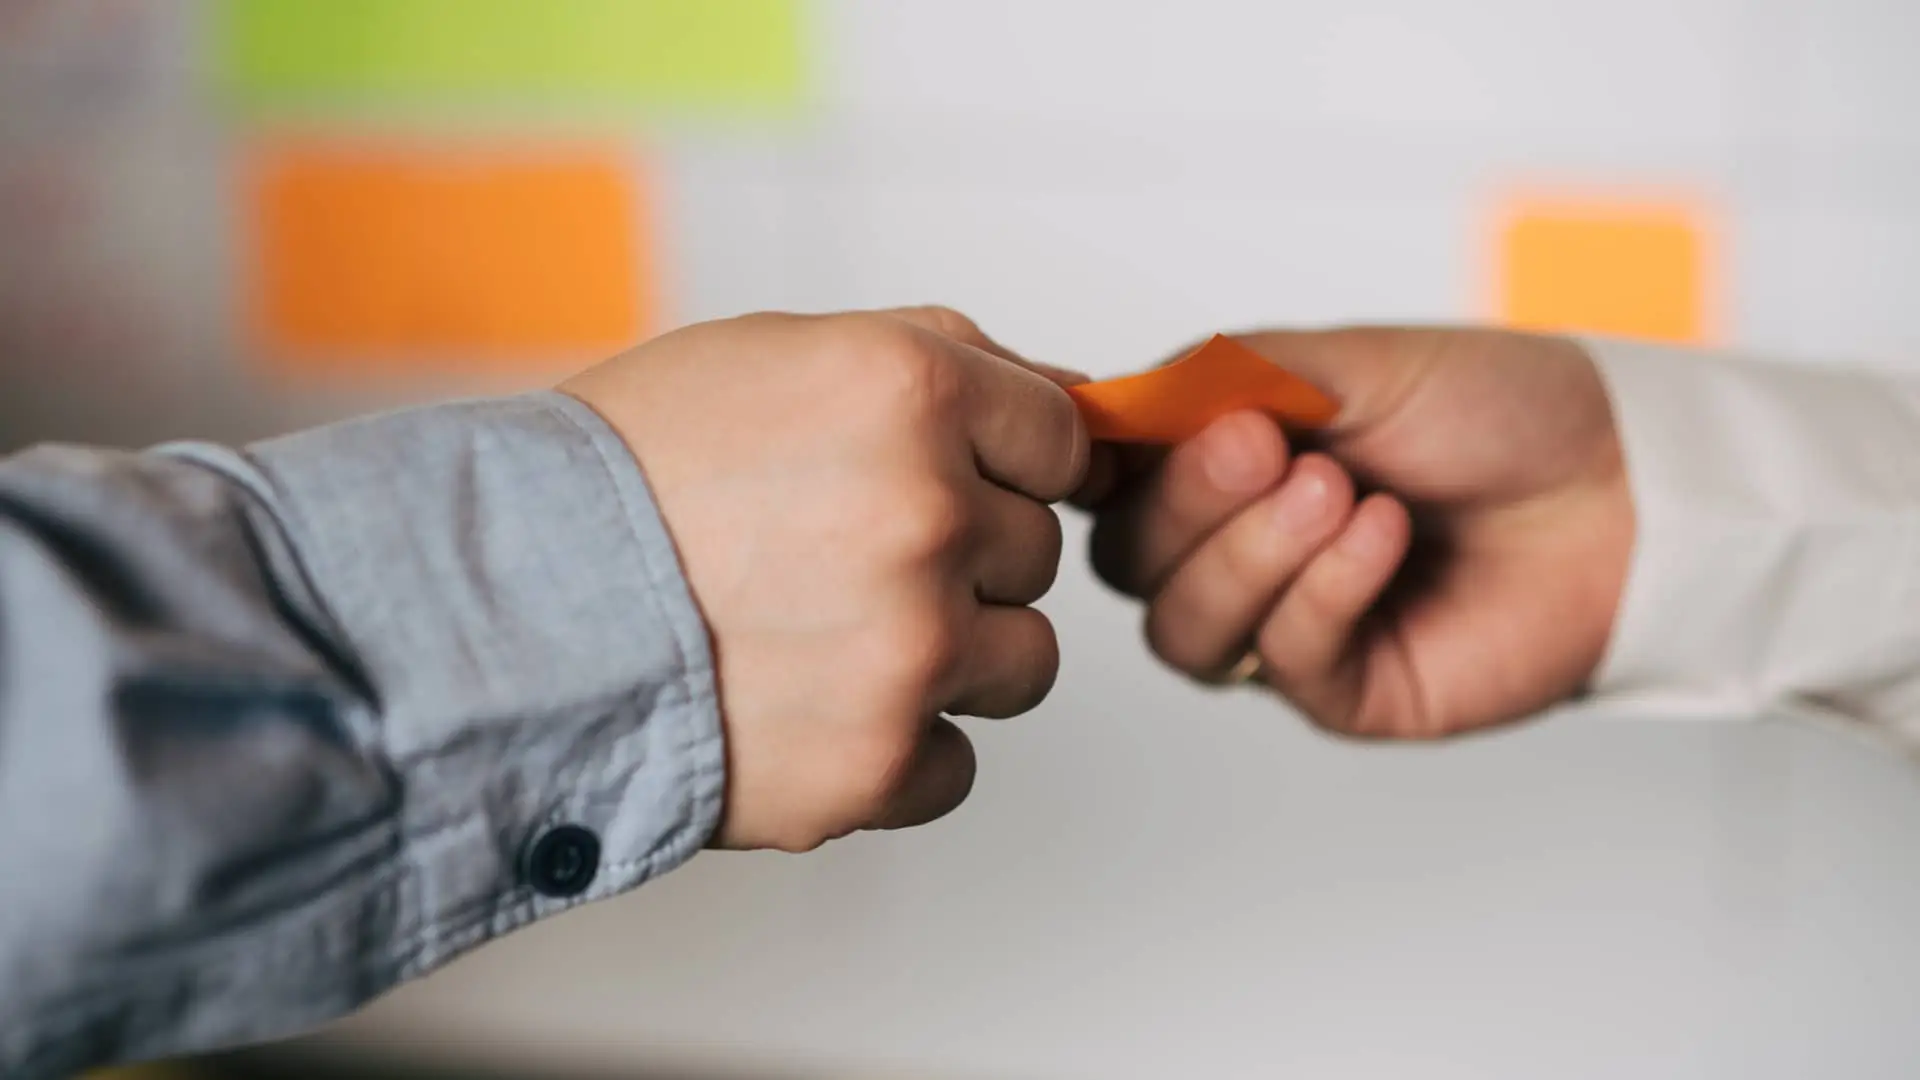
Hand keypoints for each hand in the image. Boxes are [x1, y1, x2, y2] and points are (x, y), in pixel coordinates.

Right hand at [564, 307, 1088, 850]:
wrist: (497, 609)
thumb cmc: (626, 471)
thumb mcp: (777, 355)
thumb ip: (938, 360)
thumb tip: (1073, 404)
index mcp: (910, 390)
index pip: (1059, 439)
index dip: (1004, 462)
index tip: (941, 482)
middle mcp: (928, 515)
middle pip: (1035, 553)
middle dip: (962, 557)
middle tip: (840, 561)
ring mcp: (910, 650)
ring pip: (1024, 661)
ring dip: (951, 656)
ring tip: (830, 640)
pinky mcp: (879, 764)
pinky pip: (958, 763)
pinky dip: (900, 750)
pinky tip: (810, 710)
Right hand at [1085, 328, 1633, 739]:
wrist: (1624, 483)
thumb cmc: (1501, 412)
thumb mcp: (1351, 362)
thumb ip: (1230, 376)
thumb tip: (1118, 401)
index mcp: (1227, 470)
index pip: (1113, 483)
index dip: (1105, 464)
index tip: (1134, 428)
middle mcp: (1243, 552)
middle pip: (1131, 562)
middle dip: (1188, 501)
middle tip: (1264, 446)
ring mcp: (1288, 626)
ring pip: (1185, 626)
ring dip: (1249, 553)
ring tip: (1336, 490)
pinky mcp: (1346, 691)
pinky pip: (1284, 658)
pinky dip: (1324, 589)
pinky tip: (1383, 534)